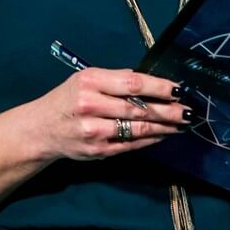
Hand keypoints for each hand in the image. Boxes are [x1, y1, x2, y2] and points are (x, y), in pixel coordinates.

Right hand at [36, 67, 192, 161]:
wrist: (41, 130)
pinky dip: (151, 140)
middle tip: (189, 111)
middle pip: (138, 109)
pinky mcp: (97, 150)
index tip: (178, 89)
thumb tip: (152, 80)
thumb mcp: (86, 79)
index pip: (133, 84)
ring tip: (182, 123)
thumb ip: (116, 79)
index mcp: (90, 82)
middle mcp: (91, 105)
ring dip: (164, 127)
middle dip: (168, 111)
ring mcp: (94, 131)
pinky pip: (131, 144)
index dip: (159, 88)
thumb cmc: (68, 99)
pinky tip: (164, 134)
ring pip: (137, 129)